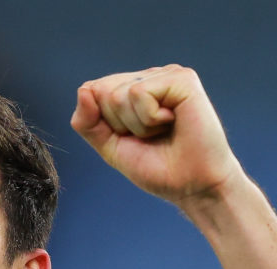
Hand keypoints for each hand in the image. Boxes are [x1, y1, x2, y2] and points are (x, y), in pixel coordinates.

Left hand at [71, 65, 242, 203]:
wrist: (192, 186)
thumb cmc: (158, 168)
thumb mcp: (111, 147)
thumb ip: (88, 122)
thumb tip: (83, 90)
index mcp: (134, 87)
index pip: (93, 91)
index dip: (106, 124)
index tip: (134, 139)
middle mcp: (151, 76)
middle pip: (103, 92)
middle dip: (119, 124)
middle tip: (151, 137)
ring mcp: (167, 75)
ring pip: (119, 94)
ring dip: (137, 125)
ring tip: (163, 131)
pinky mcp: (182, 79)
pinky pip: (139, 92)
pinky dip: (150, 119)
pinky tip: (173, 123)